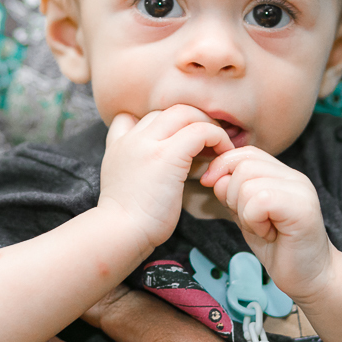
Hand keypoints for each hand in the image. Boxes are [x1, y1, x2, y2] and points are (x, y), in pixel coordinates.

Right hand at [99, 106, 232, 248]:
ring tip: (219, 146)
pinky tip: (222, 155)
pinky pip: (201, 131)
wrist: (120, 233)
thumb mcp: (120, 181)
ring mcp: (150, 143)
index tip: (180, 141)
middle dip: (194, 120)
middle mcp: (133, 136)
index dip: (165, 124)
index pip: (140, 114)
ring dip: (207, 125)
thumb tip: (158, 167)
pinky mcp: (169, 154)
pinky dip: (217, 138)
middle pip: (170, 109)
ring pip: (186, 113)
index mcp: (120, 143)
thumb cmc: (127, 218)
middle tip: (209, 141)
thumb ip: (133, 164)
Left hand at [200, 146, 331, 301]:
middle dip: (231, 194)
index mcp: (281, 174)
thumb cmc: (279, 248)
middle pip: (243, 164)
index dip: (222, 168)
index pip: (245, 153)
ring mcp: (300, 190)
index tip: (214, 190)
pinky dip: (254, 220)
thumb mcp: (247, 215)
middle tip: (249, 220)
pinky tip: (268, 234)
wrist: (310, 278)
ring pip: (247, 183)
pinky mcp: (302, 207)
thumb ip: (232, 193)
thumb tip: (213, 177)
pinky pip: (259, 200)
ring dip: (244, 211)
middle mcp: (293, 176)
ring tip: (262, 228)